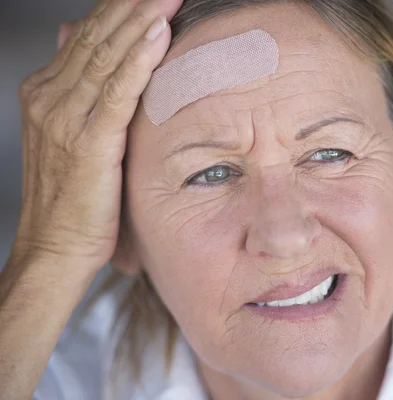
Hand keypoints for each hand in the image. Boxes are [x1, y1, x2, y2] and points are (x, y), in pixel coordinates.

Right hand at [12, 0, 181, 271]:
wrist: (54, 248)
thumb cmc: (74, 199)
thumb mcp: (76, 140)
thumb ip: (83, 95)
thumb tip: (84, 48)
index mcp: (48, 93)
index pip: (90, 37)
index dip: (122, 9)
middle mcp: (51, 97)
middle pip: (98, 36)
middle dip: (134, 4)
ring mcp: (65, 118)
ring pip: (107, 56)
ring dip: (141, 20)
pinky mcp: (88, 142)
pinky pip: (117, 92)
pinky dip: (138, 60)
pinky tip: (159, 33)